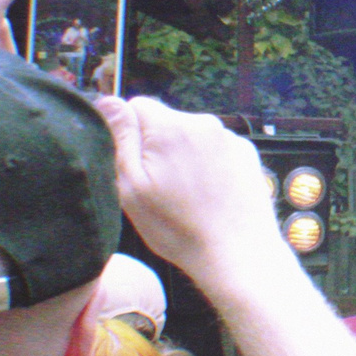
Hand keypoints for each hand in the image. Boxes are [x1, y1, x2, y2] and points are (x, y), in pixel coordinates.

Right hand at [93, 94, 285, 284]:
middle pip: (165, 121)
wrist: (237, 254)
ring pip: (190, 136)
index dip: (128, 135)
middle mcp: (204, 123)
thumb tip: (109, 101)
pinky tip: (208, 194)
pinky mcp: (246, 153)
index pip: (136, 105)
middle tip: (159, 187)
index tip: (135, 166)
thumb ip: (120, 138)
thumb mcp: (131, 187)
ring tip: (186, 195)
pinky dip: (208, 164)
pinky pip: (214, 148)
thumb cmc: (179, 228)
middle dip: (156, 146)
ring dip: (182, 155)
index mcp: (171, 127)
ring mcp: (229, 137)